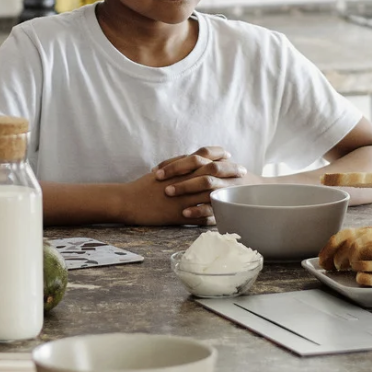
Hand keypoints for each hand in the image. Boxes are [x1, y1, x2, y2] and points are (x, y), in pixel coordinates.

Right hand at [117, 148, 246, 224]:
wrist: (128, 200)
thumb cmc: (144, 186)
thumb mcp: (163, 171)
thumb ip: (179, 166)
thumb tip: (192, 161)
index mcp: (179, 168)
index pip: (204, 156)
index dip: (219, 155)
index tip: (230, 155)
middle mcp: (184, 180)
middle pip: (212, 173)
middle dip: (229, 171)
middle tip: (242, 172)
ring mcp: (183, 197)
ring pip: (210, 194)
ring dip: (225, 193)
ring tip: (238, 195)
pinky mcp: (179, 214)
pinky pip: (201, 215)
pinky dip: (212, 215)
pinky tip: (223, 216)